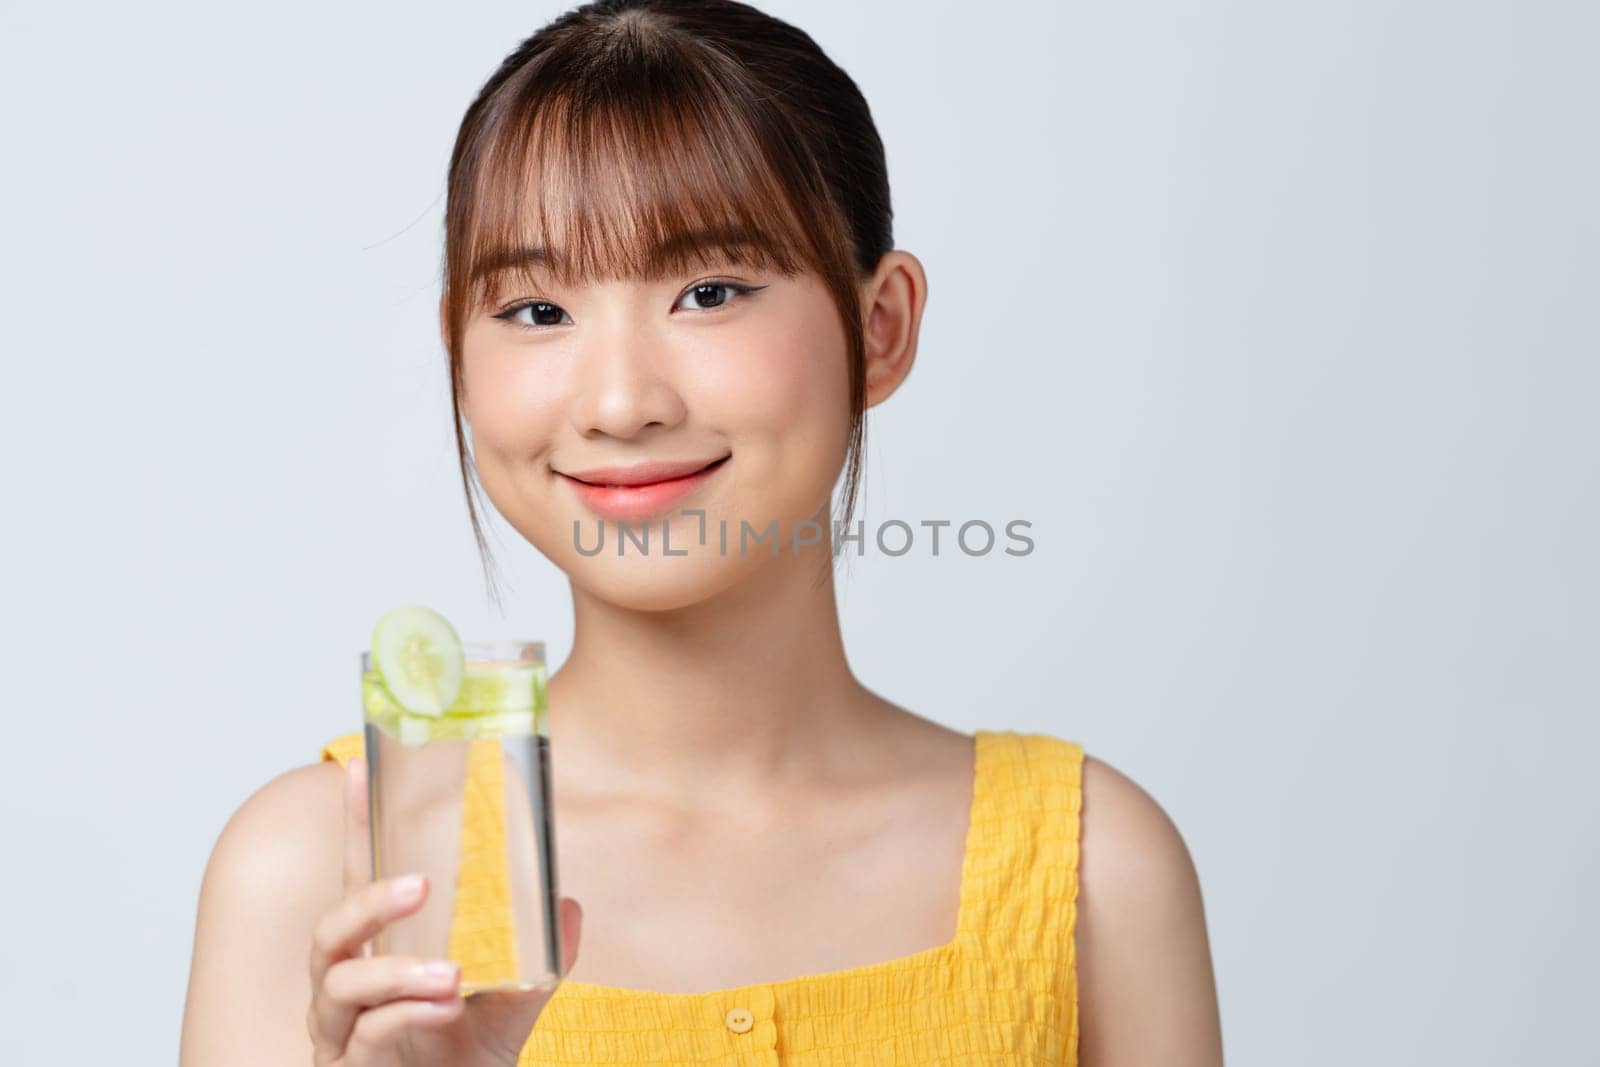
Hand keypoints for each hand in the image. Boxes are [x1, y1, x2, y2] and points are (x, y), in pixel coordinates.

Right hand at [307, 755, 581, 1065]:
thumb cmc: (467, 1058)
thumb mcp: (511, 1002)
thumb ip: (537, 956)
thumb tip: (567, 906)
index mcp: (379, 955)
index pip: (357, 881)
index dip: (355, 826)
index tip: (360, 766)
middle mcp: (346, 989)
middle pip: (330, 930)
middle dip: (370, 901)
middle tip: (421, 884)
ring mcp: (340, 1034)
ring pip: (339, 984)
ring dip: (397, 972)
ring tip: (452, 973)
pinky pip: (363, 1037)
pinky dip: (405, 1016)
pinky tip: (445, 1009)